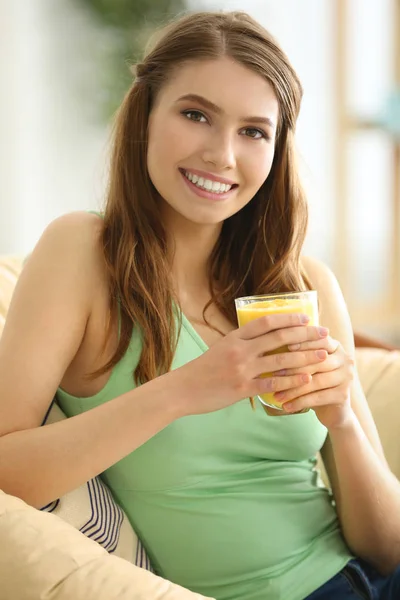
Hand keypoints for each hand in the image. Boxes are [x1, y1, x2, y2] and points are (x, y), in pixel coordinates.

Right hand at [174, 313, 328, 416]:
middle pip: (279, 338)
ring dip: (304, 357)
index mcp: (235, 337)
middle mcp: (240, 350)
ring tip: (322, 355)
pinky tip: (306, 380)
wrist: (183, 389)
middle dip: (305, 334)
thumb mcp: (220, 348)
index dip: (288, 319)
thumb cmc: (202, 369)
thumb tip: (263, 338)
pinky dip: (291, 382)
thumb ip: (241, 343)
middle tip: (324, 333)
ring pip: (280, 360)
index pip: (266, 322)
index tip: (306, 318)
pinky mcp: (242, 388)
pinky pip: (272, 384)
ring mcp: (242, 369)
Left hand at [272, 333, 354, 428]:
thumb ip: (297, 352)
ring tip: (276, 395)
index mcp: (335, 346)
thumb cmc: (313, 380)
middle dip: (293, 367)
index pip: (319, 339)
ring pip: (315, 381)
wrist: (332, 409)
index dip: (302, 342)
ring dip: (293, 388)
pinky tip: (285, 407)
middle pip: (316, 360)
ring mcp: (347, 377)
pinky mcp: (343, 395)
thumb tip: (270, 343)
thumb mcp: (307, 364)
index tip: (284, 345)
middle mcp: (345, 359)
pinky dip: (299, 402)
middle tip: (273, 373)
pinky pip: (317, 398)